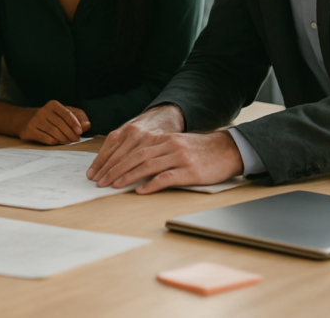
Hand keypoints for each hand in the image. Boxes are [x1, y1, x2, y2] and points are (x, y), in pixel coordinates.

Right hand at [19, 101, 90, 144]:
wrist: (26, 120)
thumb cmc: (50, 118)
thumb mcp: (64, 114)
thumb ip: (78, 118)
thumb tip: (87, 125)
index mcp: (53, 105)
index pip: (66, 114)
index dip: (74, 123)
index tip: (80, 132)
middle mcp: (42, 111)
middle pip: (60, 124)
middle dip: (70, 133)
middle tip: (76, 139)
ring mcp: (35, 120)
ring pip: (53, 132)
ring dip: (63, 139)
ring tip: (68, 141)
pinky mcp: (29, 130)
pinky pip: (46, 138)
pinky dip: (54, 142)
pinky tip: (57, 142)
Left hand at [86, 108, 242, 193]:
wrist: (228, 150)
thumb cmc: (200, 151)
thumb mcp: (176, 145)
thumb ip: (157, 151)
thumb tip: (133, 164)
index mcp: (163, 138)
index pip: (132, 149)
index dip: (114, 160)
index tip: (100, 171)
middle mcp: (168, 145)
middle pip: (135, 156)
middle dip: (115, 169)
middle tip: (101, 181)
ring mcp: (179, 157)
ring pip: (147, 166)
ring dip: (128, 176)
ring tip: (114, 185)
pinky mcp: (190, 171)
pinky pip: (166, 177)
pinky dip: (151, 184)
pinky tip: (140, 191)